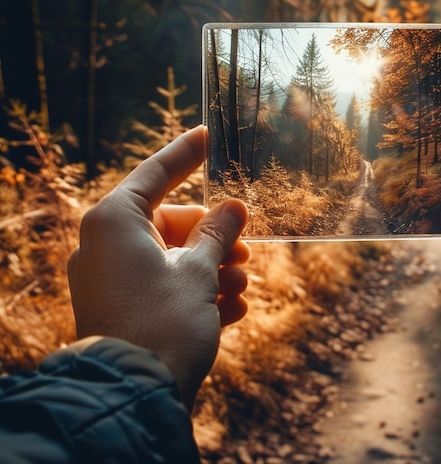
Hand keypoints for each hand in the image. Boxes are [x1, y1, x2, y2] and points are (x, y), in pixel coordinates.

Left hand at [67, 126, 248, 410]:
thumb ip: (217, 232)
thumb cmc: (164, 323)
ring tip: (240, 286)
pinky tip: (229, 308)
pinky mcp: (119, 306)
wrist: (134, 396)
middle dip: (212, 237)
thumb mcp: (200, 271)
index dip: (186, 154)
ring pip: (170, 257)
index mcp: (115, 222)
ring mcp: (109, 278)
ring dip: (210, 269)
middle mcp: (105, 245)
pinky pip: (161, 285)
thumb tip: (234, 206)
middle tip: (243, 247)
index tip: (207, 136)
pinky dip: (195, 291)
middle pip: (170, 223)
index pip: (155, 173)